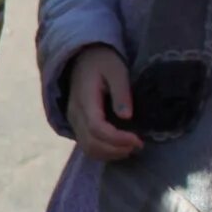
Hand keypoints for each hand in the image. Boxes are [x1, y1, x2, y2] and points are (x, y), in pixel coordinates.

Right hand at [64, 44, 140, 161]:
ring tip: (131, 148)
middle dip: (116, 149)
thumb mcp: (117, 70)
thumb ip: (121, 92)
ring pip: (87, 148)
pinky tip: (119, 147)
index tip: (137, 139)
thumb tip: (127, 117)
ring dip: (110, 154)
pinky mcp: (76, 125)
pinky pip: (87, 146)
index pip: (96, 128)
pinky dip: (103, 152)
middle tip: (138, 144)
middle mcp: (75, 114)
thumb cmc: (103, 61)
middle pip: (91, 143)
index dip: (117, 138)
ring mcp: (73, 121)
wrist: (82, 57)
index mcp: (85, 99)